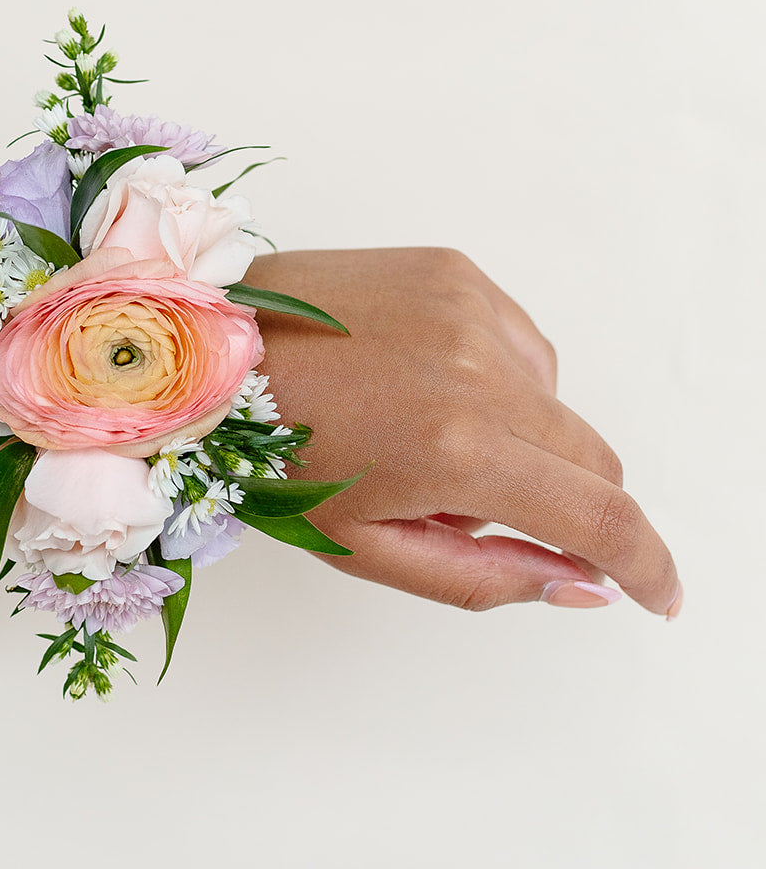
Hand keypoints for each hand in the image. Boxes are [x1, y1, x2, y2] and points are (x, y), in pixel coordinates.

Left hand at [247, 247, 682, 616]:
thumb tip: (584, 586)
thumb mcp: (366, 547)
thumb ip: (485, 577)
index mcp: (457, 451)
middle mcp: (480, 371)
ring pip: (556, 403)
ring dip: (520, 438)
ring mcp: (472, 311)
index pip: (599, 515)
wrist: (209, 349)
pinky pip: (520, 348)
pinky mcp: (458, 273)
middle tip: (485, 510)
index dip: (645, 563)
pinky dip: (495, 382)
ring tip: (424, 435)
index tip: (659, 595)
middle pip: (594, 458)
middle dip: (570, 503)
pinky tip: (423, 385)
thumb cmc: (273, 456)